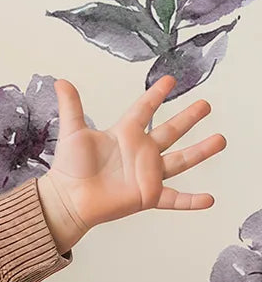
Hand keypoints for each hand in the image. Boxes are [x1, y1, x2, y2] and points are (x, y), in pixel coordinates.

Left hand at [36, 75, 225, 250]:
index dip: (156, 94)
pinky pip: (174, 199)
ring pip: (180, 161)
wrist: (67, 199)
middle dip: (188, 118)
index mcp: (124, 134)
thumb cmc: (68, 168)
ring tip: (220, 140)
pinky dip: (191, 201)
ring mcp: (146, 174)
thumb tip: (60, 81)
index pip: (144, 109)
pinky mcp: (147, 195)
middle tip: (205, 104)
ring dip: (200, 151)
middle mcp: (140, 152)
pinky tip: (209, 199)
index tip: (169, 80)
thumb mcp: (72, 132)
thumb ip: (71, 106)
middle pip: (170, 131)